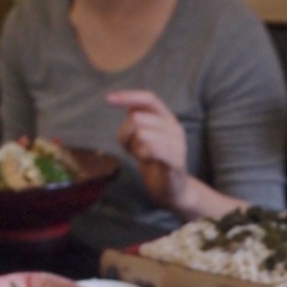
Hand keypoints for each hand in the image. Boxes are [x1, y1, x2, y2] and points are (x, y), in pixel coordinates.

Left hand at [106, 90, 189, 209]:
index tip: (108, 99)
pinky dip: (142, 155)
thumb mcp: (145, 137)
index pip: (149, 98)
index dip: (129, 96)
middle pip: (138, 118)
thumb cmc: (156, 162)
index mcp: (168, 119)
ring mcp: (177, 144)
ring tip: (141, 157)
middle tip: (130, 149)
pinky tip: (145, 161)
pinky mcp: (175, 161)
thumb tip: (126, 103)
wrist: (173, 190)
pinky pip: (152, 149)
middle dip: (125, 134)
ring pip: (142, 133)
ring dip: (134, 147)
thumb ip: (140, 120)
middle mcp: (174, 128)